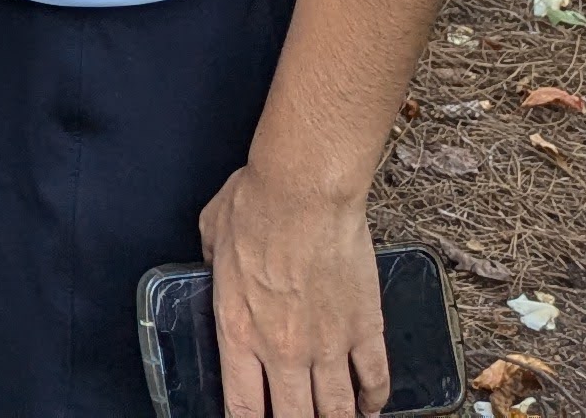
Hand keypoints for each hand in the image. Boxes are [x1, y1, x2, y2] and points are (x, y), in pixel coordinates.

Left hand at [197, 160, 390, 417]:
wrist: (304, 190)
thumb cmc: (254, 204)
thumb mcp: (212, 236)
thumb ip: (211, 265)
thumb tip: (212, 265)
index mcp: (240, 332)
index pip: (242, 407)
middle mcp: (283, 351)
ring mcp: (328, 345)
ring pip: (337, 410)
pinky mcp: (365, 329)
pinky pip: (375, 379)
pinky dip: (374, 400)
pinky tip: (370, 407)